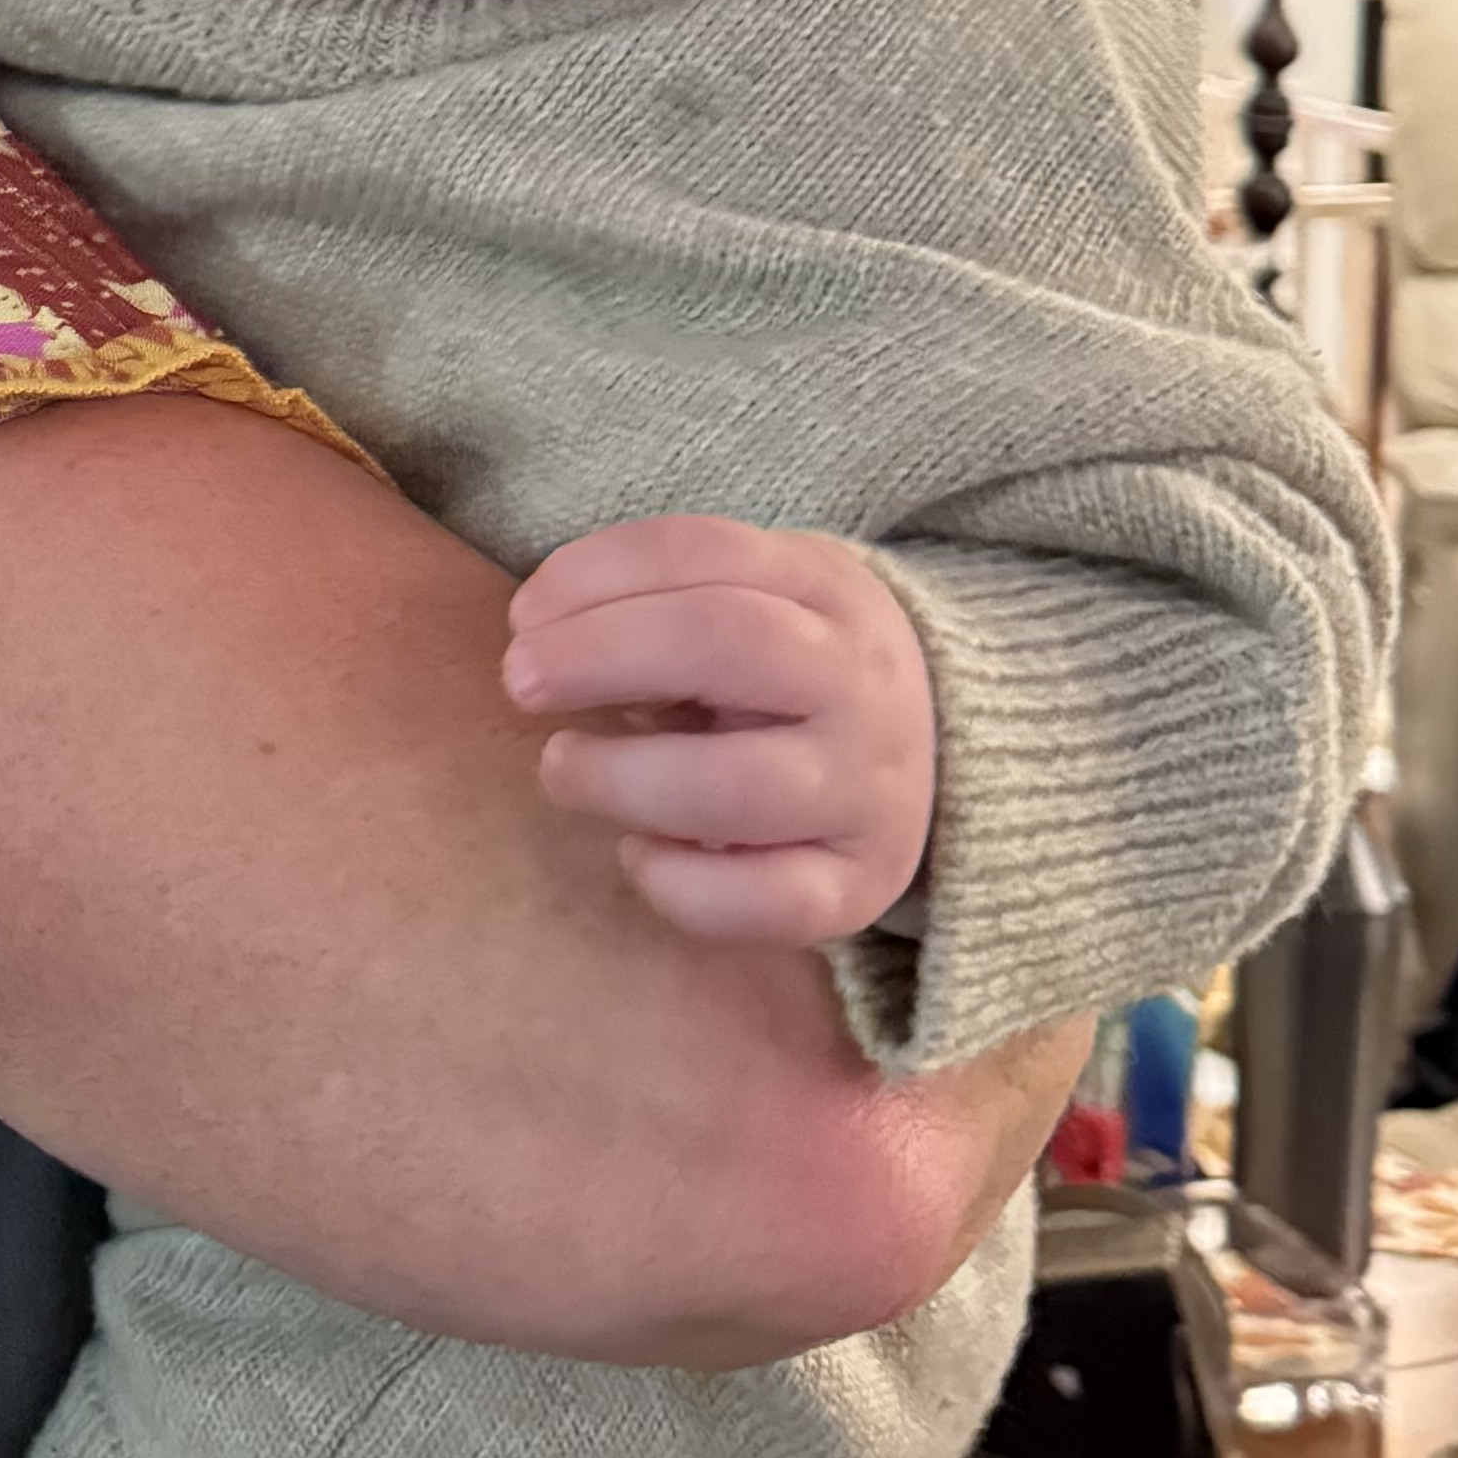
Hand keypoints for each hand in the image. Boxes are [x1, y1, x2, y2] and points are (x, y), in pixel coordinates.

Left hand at [504, 518, 936, 948]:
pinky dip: (677, 883)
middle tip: (519, 681)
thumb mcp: (755, 597)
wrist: (937, 752)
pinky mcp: (859, 888)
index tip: (522, 615)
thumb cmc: (792, 668)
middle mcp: (858, 685)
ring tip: (563, 768)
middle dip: (600, 655)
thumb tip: (541, 634)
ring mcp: (868, 792)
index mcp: (826, 590)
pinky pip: (766, 902)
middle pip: (726, 642)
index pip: (705, 554)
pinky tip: (637, 852)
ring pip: (738, 785)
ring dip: (621, 776)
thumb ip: (662, 599)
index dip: (597, 576)